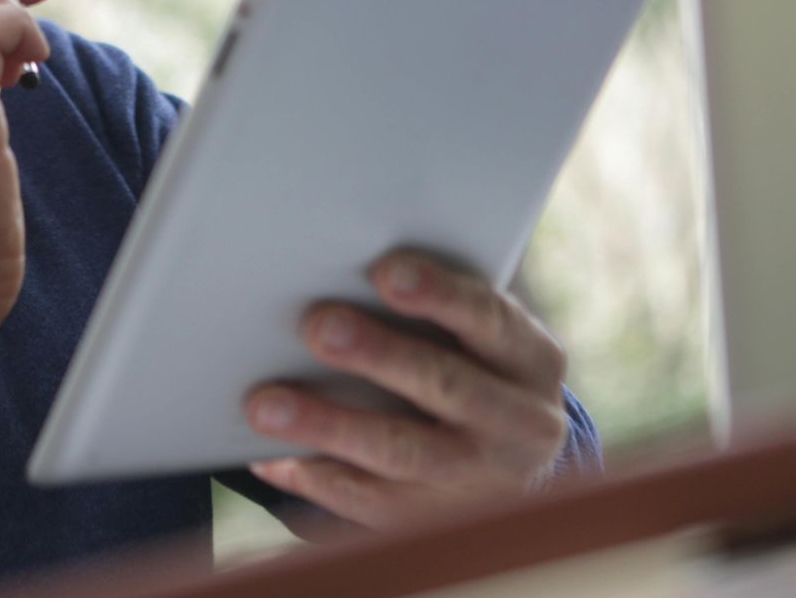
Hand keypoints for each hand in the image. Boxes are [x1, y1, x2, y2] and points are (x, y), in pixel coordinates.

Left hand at [243, 251, 570, 529]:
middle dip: (377, 355)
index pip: (488, 317)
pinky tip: (270, 455)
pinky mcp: (439, 522)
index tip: (385, 273)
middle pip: (444, 385)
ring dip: (328, 425)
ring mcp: (482, 479)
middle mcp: (520, 422)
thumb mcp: (481, 338)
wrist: (513, 461)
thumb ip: (435, 310)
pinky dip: (316, 476)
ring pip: (401, 452)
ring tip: (265, 405)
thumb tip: (343, 276)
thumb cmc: (472, 366)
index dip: (439, 294)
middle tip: (317, 326)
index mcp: (530, 358)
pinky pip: (373, 504)